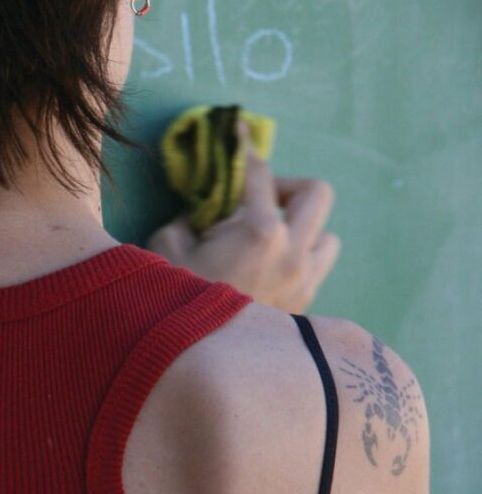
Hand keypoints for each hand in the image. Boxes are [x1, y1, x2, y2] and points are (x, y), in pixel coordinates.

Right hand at [146, 122, 340, 313]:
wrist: (195, 363)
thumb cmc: (175, 299)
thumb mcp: (166, 245)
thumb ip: (188, 218)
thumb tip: (203, 212)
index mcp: (259, 229)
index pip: (258, 172)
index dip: (245, 146)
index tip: (238, 130)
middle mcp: (294, 250)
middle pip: (316, 192)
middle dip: (285, 186)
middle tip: (256, 197)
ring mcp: (306, 280)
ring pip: (328, 234)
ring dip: (301, 228)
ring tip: (266, 238)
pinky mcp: (306, 307)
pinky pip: (316, 268)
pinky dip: (297, 259)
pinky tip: (264, 270)